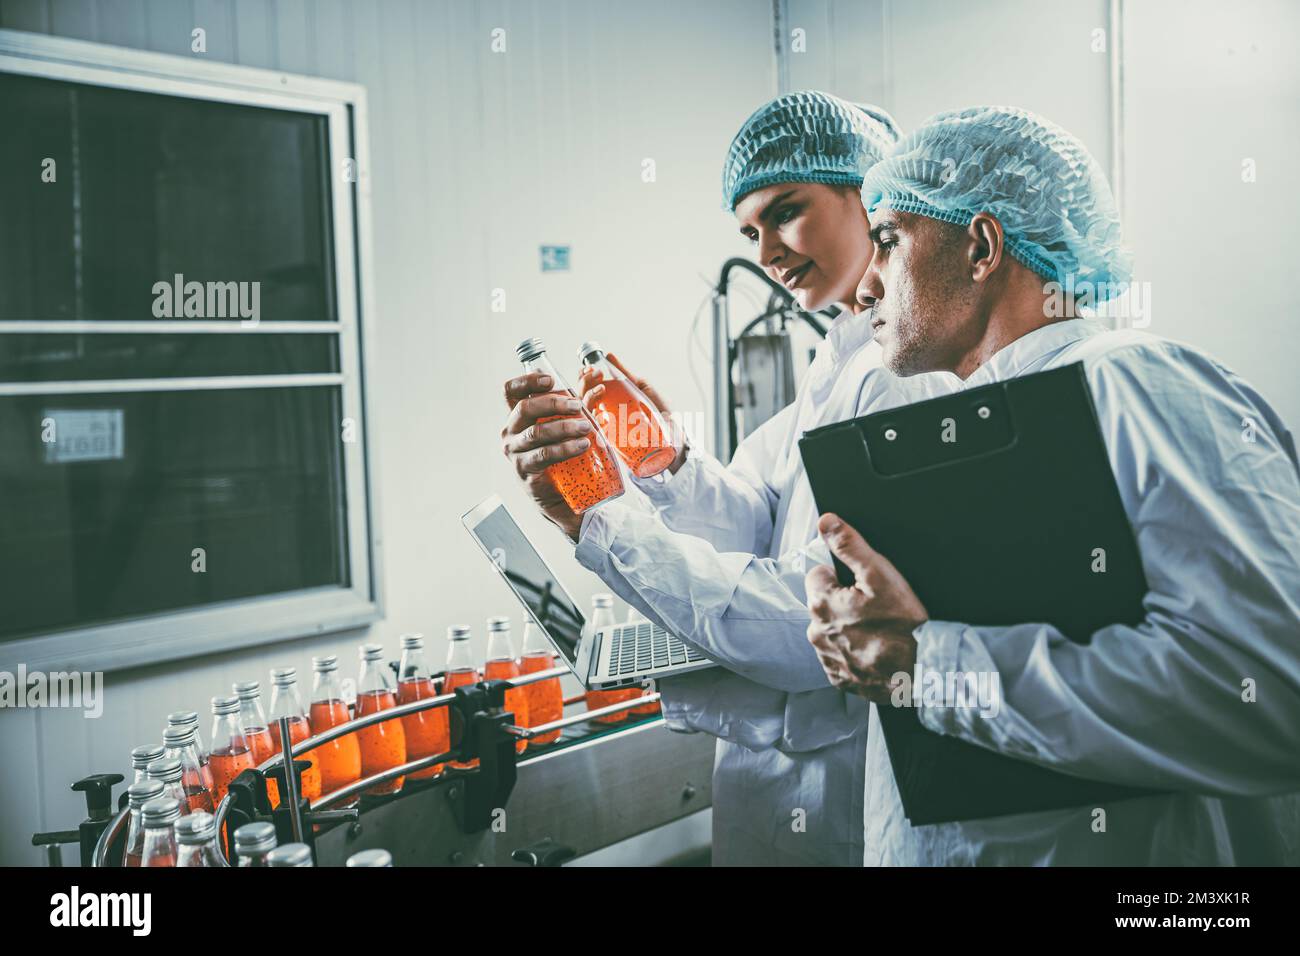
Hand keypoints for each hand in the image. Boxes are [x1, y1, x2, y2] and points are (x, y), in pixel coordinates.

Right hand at [501, 372, 594, 541]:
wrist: (561, 493)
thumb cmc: (563, 451)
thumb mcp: (570, 421)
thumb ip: (580, 398)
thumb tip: (595, 373)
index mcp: (517, 416)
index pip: (510, 391)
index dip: (527, 381)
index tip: (550, 380)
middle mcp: (510, 432)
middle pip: (524, 408)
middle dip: (553, 403)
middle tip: (577, 406)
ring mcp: (515, 452)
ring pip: (536, 432)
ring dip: (563, 427)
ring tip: (586, 427)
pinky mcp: (525, 471)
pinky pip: (544, 455)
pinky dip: (564, 448)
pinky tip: (582, 445)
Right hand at [578, 352, 687, 474]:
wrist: (676, 437)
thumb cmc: (661, 414)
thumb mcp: (643, 389)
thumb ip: (626, 375)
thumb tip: (609, 356)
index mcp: (608, 404)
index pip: (587, 390)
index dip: (583, 378)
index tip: (589, 368)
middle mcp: (603, 417)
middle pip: (581, 400)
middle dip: (584, 384)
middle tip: (595, 374)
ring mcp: (605, 431)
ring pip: (585, 414)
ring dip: (588, 396)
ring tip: (601, 387)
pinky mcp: (610, 444)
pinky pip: (592, 433)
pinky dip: (592, 418)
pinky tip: (598, 409)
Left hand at [804, 513, 928, 702]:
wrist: (924, 671)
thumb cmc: (904, 623)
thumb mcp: (880, 574)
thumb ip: (849, 545)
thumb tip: (826, 522)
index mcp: (821, 603)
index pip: (817, 576)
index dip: (840, 577)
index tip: (861, 587)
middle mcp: (816, 633)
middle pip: (823, 604)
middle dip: (843, 603)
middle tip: (874, 609)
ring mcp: (828, 659)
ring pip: (831, 632)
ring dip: (847, 629)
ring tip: (877, 631)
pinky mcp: (841, 679)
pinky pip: (840, 659)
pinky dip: (854, 653)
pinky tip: (875, 650)